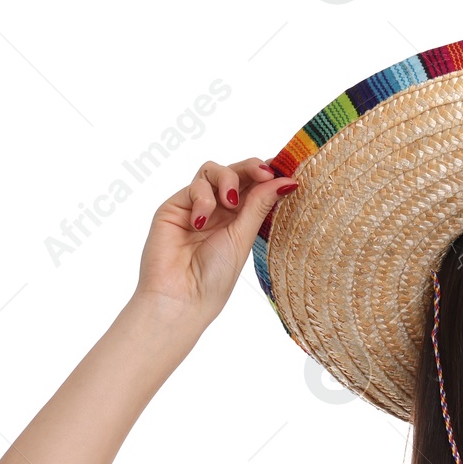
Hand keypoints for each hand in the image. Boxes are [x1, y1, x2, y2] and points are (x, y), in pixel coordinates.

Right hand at [131, 156, 297, 321]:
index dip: (269, 174)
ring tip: (230, 202)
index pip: (256, 186)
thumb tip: (286, 181)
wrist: (181, 296)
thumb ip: (259, 205)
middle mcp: (220, 210)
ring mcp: (197, 206)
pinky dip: (203, 199)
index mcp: (241, 220)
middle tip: (265, 172)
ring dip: (227, 179)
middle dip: (252, 167)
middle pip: (237, 171)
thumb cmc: (214, 278)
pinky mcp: (175, 206)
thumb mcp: (243, 238)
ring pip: (213, 170)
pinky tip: (201, 223)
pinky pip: (194, 186)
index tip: (287, 170)